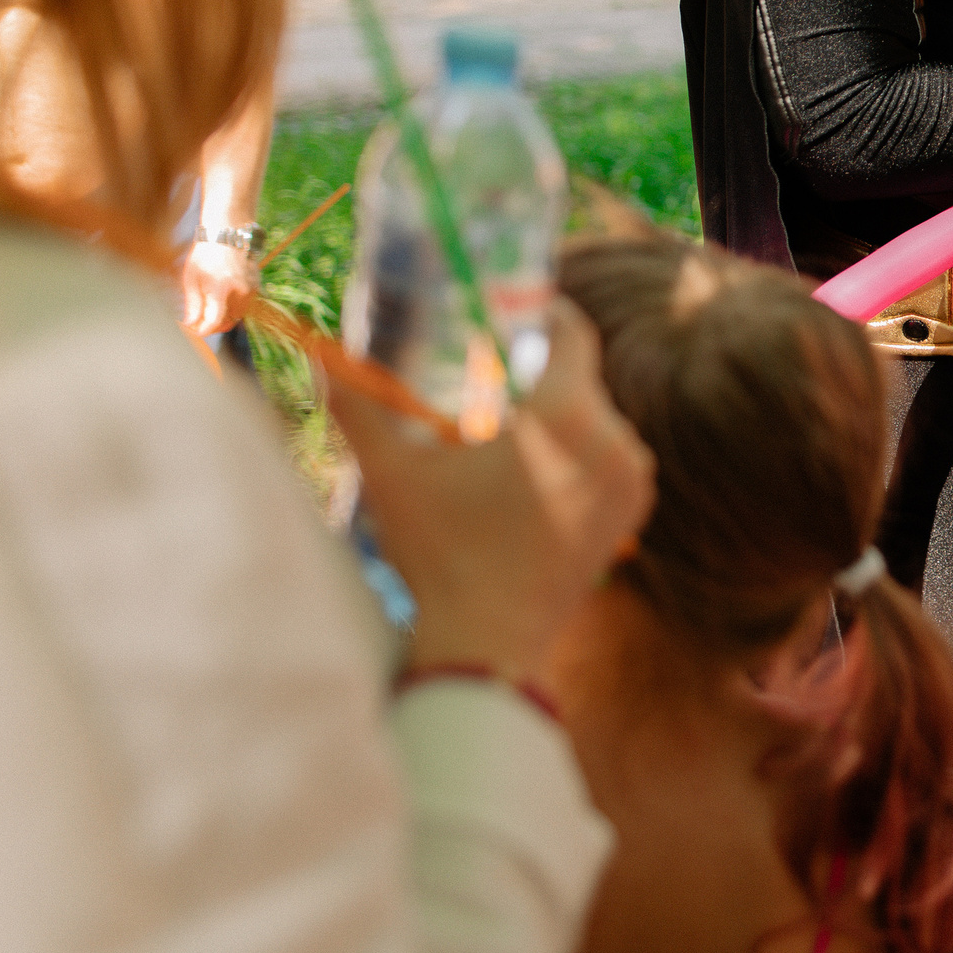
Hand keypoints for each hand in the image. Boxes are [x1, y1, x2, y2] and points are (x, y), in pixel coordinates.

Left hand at [181, 240, 257, 337]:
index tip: (194, 332)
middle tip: (199, 323)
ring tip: (209, 312)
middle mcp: (240, 290)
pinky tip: (222, 300)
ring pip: (238, 314)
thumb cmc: (205, 255)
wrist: (227, 234)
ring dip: (225, 317)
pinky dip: (234, 307)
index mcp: (221, 288)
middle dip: (214, 326)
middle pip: (229, 321)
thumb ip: (193, 304)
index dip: (203, 330)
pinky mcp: (257, 285)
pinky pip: (245, 304)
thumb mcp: (192, 278)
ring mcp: (251, 288)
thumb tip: (191, 325)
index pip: (215, 321)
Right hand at [335, 299, 654, 684]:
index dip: (540, 311)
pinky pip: (608, 455)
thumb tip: (319, 356)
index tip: (507, 308)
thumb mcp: (394, 473)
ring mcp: (633, 477)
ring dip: (557, 415)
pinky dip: (576, 452)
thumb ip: (358, 406)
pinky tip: (530, 466)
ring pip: (594, 417)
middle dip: (536, 369)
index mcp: (570, 415)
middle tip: (487, 368)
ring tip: (504, 425)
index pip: (571, 331)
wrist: (488, 644)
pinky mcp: (633, 510)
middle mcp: (617, 438)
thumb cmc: (442, 555)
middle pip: (579, 376)